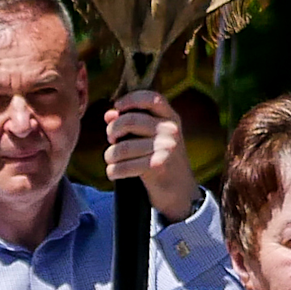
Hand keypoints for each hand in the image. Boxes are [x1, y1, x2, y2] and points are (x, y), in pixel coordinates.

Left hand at [102, 89, 198, 215]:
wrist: (181, 191)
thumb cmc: (162, 159)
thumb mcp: (153, 137)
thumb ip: (132, 123)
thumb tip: (109, 115)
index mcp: (170, 118)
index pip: (150, 98)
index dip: (130, 99)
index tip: (117, 107)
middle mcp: (170, 130)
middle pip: (129, 121)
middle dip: (112, 130)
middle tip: (111, 140)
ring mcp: (166, 148)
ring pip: (122, 147)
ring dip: (110, 155)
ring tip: (111, 160)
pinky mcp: (158, 166)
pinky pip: (124, 165)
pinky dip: (113, 171)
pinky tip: (113, 173)